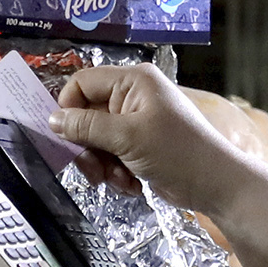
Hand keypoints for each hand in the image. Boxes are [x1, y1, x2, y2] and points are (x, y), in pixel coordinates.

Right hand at [49, 60, 267, 266]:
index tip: (66, 137)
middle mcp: (133, 97)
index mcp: (132, 81)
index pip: (83, 83)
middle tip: (94, 170)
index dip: (69, 109)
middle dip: (88, 147)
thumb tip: (52, 120)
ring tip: (120, 180)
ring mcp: (137, 122)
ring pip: (97, 141)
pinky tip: (132, 185)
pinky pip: (112, 156)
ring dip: (102, 165)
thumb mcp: (127, 137)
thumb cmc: (178, 153)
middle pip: (87, 116)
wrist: (215, 184)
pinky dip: (117, 173)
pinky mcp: (140, 146)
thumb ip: (87, 127)